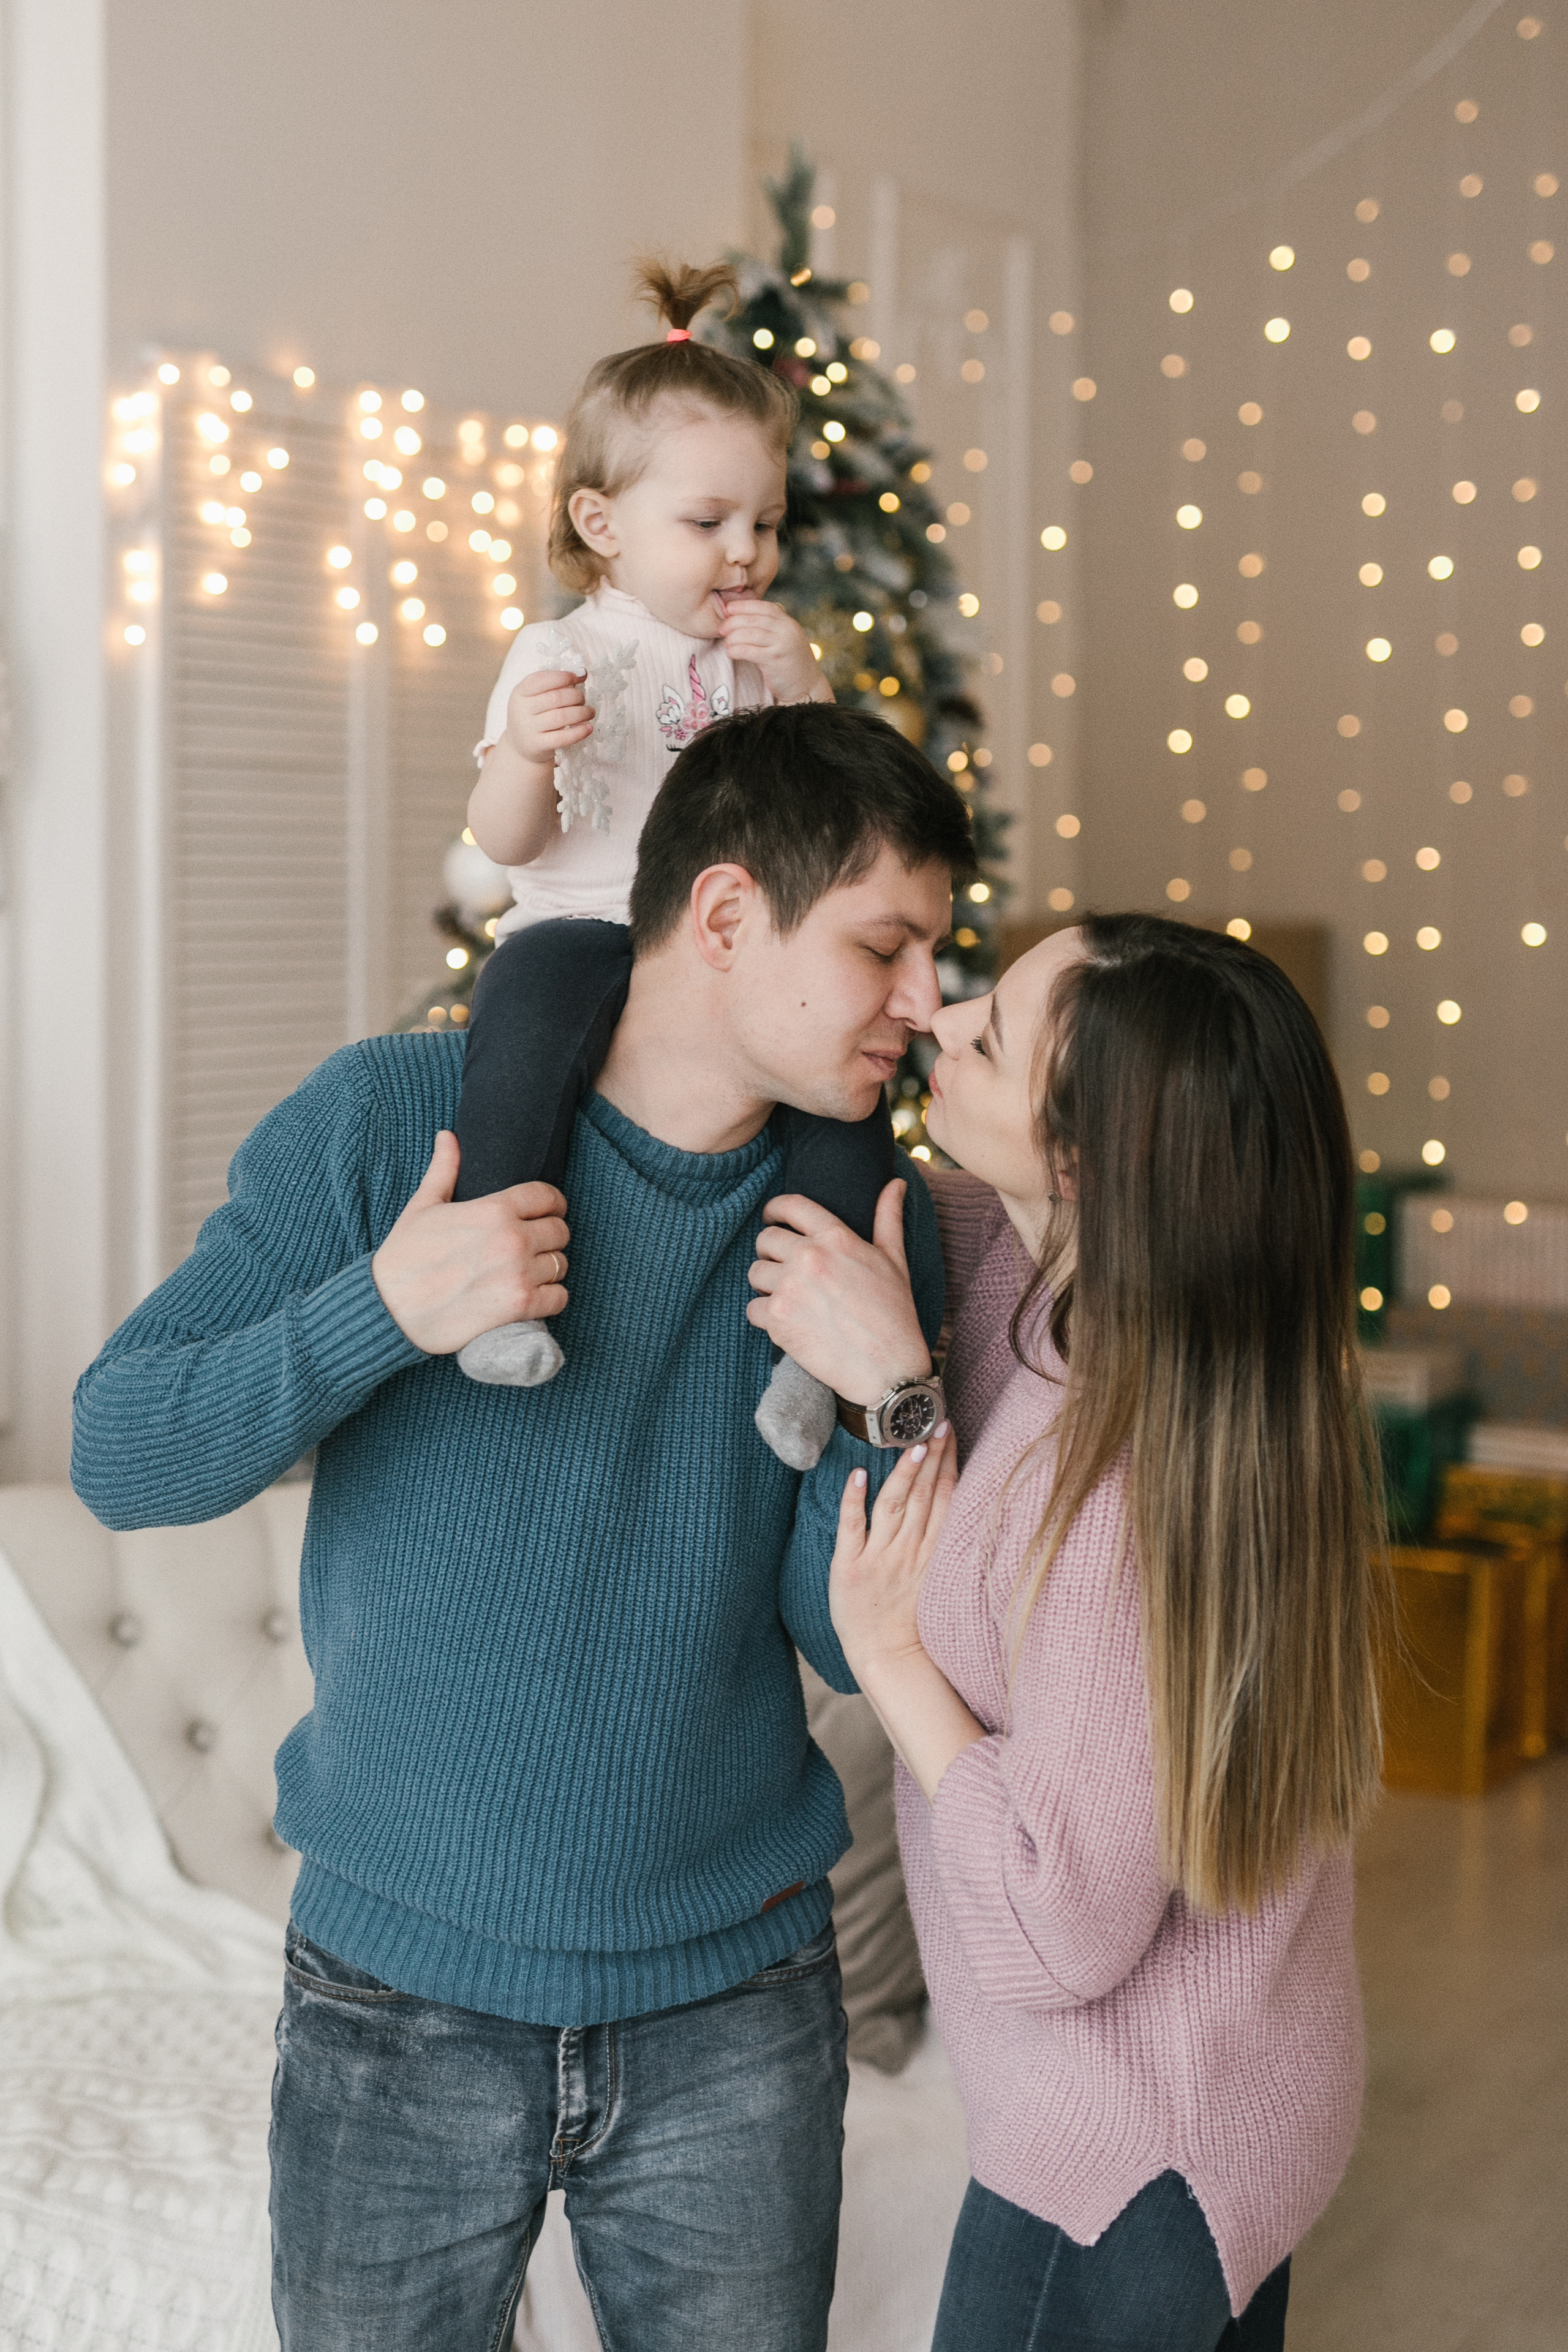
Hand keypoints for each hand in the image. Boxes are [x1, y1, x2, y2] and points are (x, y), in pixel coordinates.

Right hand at [371, 1131, 570, 1353]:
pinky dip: (552, 1296)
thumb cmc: (404, 1257)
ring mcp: (519, 1274)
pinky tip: (534, 1294)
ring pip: (561, 1264)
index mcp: (494, 1209)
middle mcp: (512, 1239)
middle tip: (533, 1245)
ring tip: (530, 1271)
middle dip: (549, 1236)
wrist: (389, 1311)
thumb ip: (444, 1169)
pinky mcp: (520, 1307)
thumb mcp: (422, 1207)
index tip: (548, 1212)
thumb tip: (447, 1136)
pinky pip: (560, 1297)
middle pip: (560, 1230)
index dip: (552, 1203)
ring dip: (549, 1267)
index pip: (548, 1196)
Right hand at [504, 667, 595, 766]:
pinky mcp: (537, 745)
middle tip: (583, 699)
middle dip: (576, 696)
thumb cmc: (534, 715)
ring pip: (561, 717)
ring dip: (581, 713)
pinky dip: (579, 732)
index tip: (579, 677)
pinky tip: (588, 727)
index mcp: (520, 692)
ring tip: (590, 712)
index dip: (564, 677)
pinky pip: (562, 738)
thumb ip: (555, 684)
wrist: (521, 745)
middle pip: (556, 698)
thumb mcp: (536, 697)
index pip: (541, 679)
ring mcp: (528, 728)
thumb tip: (582, 673)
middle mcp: (521, 709)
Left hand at [717, 595, 832, 704]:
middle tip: (721, 628)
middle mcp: (787, 631)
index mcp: (788, 623)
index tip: (729, 608)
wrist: (806, 686)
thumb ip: (769, 628)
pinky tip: (731, 652)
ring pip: (751, 634)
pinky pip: (750, 651)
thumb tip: (741, 617)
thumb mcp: (783, 639)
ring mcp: (782, 645)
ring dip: (734, 637)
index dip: (745, 606)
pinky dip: (736, 650)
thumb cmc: (789, 662)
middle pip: (755, 620)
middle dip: (734, 622)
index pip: (765, 607)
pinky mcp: (775, 661)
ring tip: (726, 642)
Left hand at [746, 1179, 931, 1405]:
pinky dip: (765, 1316)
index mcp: (836, 1237)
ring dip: (767, 1284)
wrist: (887, 1370)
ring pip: (755, 1273)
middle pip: (765, 1239)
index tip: (771, 1216)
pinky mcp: (777, 1320)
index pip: (790, 1206)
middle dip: (772, 1252)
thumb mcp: (895, 1260)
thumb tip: (896, 1184)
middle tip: (786, 1268)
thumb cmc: (894, 1314)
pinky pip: (752, 1308)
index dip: (775, 1209)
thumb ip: (888, 1218)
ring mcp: (789, 1288)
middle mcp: (808, 1257)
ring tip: (790, 1298)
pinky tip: (787, 1322)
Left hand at [829, 1428, 956, 1677]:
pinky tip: (859, 1475)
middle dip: (932, 1457)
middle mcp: (908, 1551)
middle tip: (937, 1423)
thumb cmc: (911, 1617)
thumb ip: (941, 1540)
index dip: (948, 1463)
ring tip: (914, 1443)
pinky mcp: (849, 1566)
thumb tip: (951, 1500)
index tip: (950, 1432)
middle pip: (923, 1495)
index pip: (944, 1498)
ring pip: (894, 1506)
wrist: (887, 1656)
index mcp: (932, 1552)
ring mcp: (879, 1557)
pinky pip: (852, 1527)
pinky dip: (854, 1500)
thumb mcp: (936, 1577)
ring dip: (904, 1473)